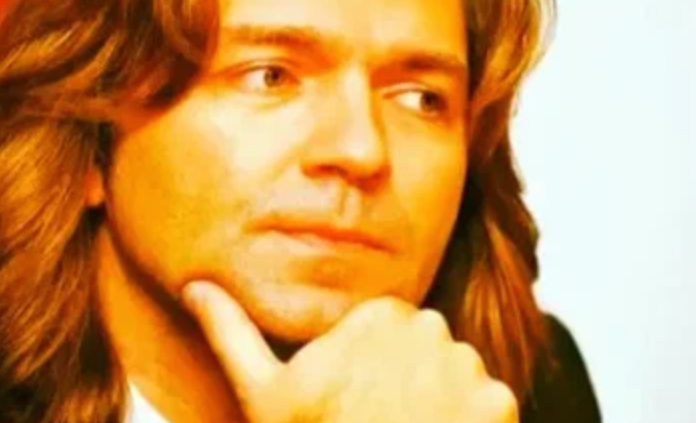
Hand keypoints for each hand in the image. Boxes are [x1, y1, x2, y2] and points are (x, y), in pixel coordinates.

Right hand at [181, 281, 518, 422]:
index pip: (382, 327)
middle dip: (404, 379)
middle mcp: (429, 326)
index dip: (364, 366)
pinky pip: (487, 404)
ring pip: (454, 374)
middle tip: (375, 422)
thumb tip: (195, 286)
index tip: (351, 399)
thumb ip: (233, 332)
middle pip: (421, 347)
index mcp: (377, 315)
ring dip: (439, 402)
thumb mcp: (264, 395)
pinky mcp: (499, 403)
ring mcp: (467, 365)